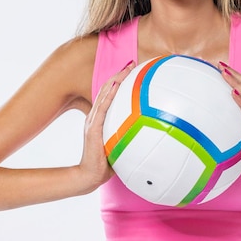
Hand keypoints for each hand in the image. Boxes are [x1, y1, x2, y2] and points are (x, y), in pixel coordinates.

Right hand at [79, 60, 135, 190]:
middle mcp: (95, 116)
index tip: (131, 70)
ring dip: (115, 80)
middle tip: (131, 63)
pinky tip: (116, 85)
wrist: (91, 176)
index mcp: (100, 119)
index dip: (119, 80)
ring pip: (104, 94)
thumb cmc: (107, 162)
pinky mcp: (92, 129)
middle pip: (107, 89)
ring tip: (126, 69)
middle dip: (119, 75)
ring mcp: (93, 121)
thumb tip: (149, 130)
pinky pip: (102, 108)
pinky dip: (108, 95)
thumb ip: (128, 134)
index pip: (109, 95)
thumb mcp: (119, 142)